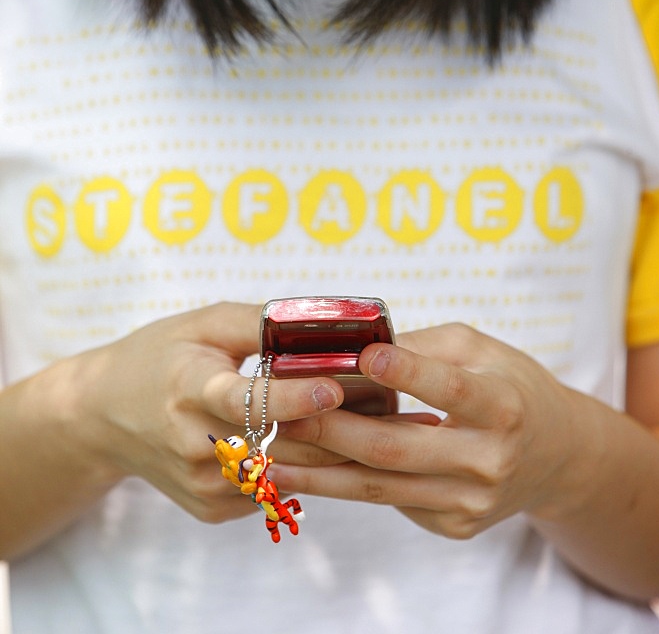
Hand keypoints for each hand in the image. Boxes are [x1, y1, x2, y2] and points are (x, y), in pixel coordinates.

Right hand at [68, 302, 344, 523]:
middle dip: (333, 426)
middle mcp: (191, 443)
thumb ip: (258, 322)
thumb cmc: (161, 357)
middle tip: (383, 404)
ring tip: (364, 422)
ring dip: (326, 451)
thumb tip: (320, 320)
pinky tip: (318, 443)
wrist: (105, 416)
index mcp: (188, 387)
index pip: (244, 399)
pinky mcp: (210, 508)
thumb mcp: (203, 325)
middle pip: (276, 443)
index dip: (292, 396)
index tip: (334, 387)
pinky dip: (299, 468)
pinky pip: (272, 490)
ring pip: (283, 474)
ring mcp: (201, 484)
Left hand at [272, 323, 587, 538]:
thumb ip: (423, 348)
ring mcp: (472, 502)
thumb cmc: (510, 385)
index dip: (407, 372)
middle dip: (331, 431)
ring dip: (321, 472)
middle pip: (397, 448)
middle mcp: (490, 460)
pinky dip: (349, 484)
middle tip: (281, 414)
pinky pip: (393, 502)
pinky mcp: (455, 526)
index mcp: (503, 405)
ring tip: (272, 455)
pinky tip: (312, 470)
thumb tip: (357, 351)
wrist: (558, 455)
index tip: (362, 355)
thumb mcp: (479, 348)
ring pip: (382, 487)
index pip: (450, 389)